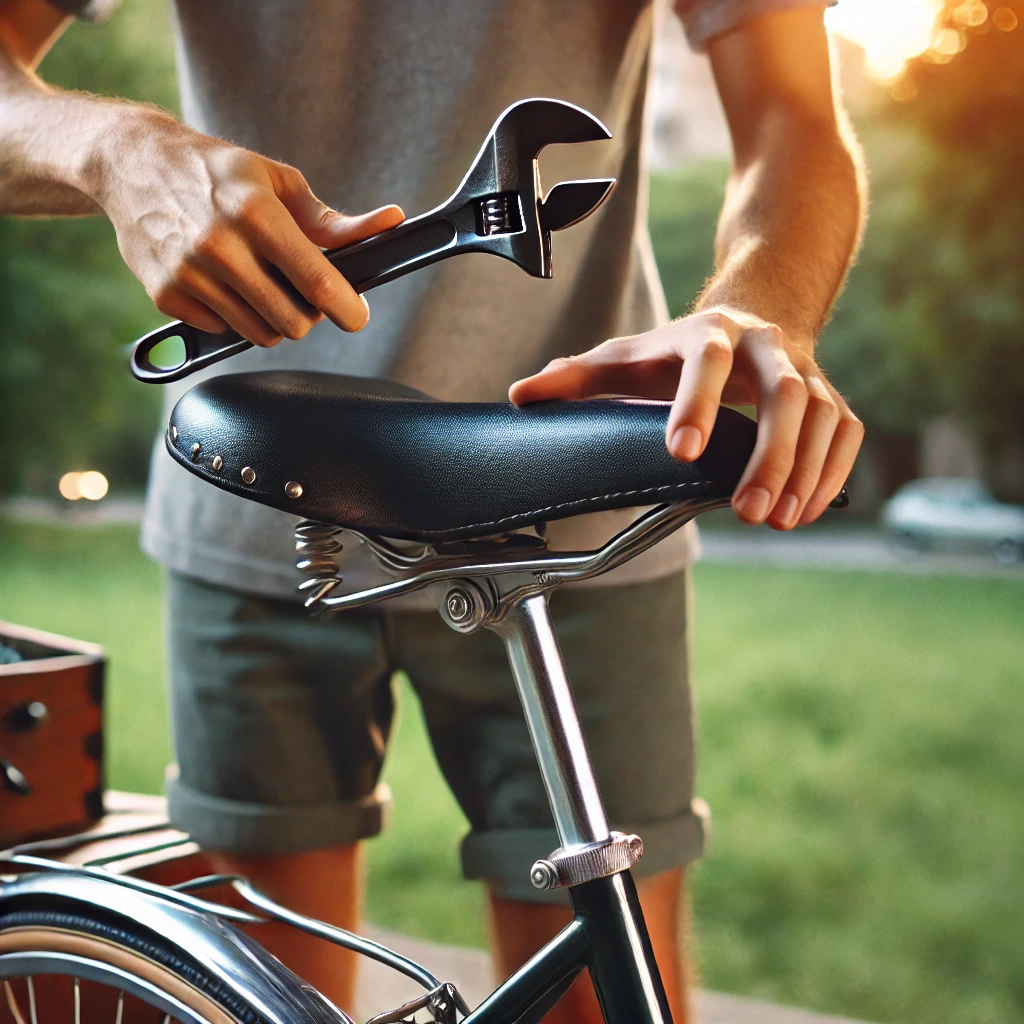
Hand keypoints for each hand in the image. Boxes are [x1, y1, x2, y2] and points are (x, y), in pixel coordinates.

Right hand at [93, 110, 404, 345]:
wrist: (132, 163)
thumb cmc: (216, 171)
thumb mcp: (277, 181)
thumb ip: (332, 219)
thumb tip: (390, 223)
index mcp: (256, 213)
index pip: (316, 283)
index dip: (347, 309)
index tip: (355, 315)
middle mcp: (220, 247)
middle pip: (292, 323)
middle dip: (307, 315)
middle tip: (301, 293)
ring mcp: (189, 275)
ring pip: (260, 334)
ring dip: (271, 317)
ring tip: (261, 283)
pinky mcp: (166, 296)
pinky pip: (223, 330)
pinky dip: (231, 315)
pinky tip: (223, 282)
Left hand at [509, 307, 862, 528]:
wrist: (751, 317)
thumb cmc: (676, 350)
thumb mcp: (624, 357)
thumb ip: (575, 377)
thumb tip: (519, 396)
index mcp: (711, 333)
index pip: (710, 361)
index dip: (698, 403)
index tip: (680, 453)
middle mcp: (767, 346)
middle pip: (785, 393)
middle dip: (769, 454)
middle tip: (747, 510)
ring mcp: (807, 371)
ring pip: (824, 415)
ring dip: (806, 470)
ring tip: (778, 520)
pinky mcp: (831, 397)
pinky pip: (846, 431)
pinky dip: (833, 472)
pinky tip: (805, 510)